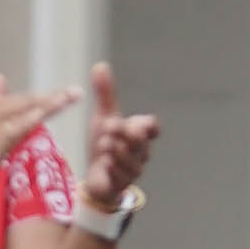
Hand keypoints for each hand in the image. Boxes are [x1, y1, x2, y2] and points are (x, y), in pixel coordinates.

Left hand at [77, 60, 159, 211]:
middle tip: (108, 128)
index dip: (147, 125)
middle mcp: (141, 151)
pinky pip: (120, 174)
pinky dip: (110, 167)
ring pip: (129, 157)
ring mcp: (134, 168)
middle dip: (123, 132)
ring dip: (114, 150)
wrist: (96, 176)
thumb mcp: (103, 117)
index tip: (133, 122)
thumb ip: (105, 93)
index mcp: (139, 133)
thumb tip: (100, 65)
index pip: (153, 127)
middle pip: (139, 140)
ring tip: (103, 145)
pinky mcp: (123, 183)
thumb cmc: (105, 144)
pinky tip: (103, 163)